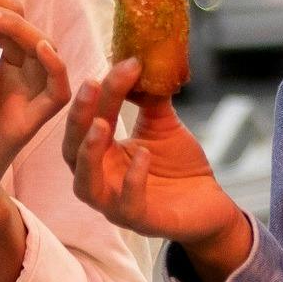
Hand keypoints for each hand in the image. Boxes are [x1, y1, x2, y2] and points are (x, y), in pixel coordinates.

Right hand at [63, 62, 251, 281]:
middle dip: (80, 117)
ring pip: (85, 183)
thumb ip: (148, 99)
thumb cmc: (179, 167)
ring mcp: (114, 204)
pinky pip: (125, 205)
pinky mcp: (138, 221)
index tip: (125, 64)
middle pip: (72, 149)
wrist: (210, 205)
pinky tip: (144, 156)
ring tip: (102, 124)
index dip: (102, 91)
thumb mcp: (162, 126)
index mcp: (100, 154)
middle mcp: (99, 178)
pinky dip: (131, 180)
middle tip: (92, 85)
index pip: (90, 119)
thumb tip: (140, 60)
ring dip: (89, 153)